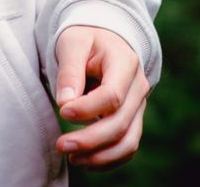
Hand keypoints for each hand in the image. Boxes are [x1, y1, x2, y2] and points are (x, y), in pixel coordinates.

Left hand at [53, 25, 148, 169]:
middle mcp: (138, 87)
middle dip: (91, 139)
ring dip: (101, 156)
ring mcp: (138, 106)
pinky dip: (108, 159)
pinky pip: (126, 146)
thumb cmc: (85, 38)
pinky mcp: (132, 119)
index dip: (87, 109)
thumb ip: (70, 71)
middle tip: (62, 145)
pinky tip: (85, 161)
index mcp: (125, 63)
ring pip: (128, 141)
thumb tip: (65, 103)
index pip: (112, 95)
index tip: (63, 112)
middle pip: (121, 123)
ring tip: (73, 159)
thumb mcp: (73, 42)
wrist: (103, 38)